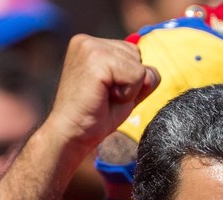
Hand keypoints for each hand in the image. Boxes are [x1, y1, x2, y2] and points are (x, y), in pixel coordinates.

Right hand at [45, 34, 159, 152]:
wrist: (72, 135)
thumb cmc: (95, 116)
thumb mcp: (124, 90)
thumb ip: (142, 76)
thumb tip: (150, 74)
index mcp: (89, 44)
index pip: (133, 52)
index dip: (128, 79)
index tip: (105, 93)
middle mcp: (87, 41)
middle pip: (138, 56)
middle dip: (129, 83)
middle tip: (104, 97)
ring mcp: (91, 48)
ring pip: (139, 67)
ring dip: (128, 90)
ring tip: (103, 98)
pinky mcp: (97, 60)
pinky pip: (136, 76)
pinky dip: (127, 94)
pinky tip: (104, 99)